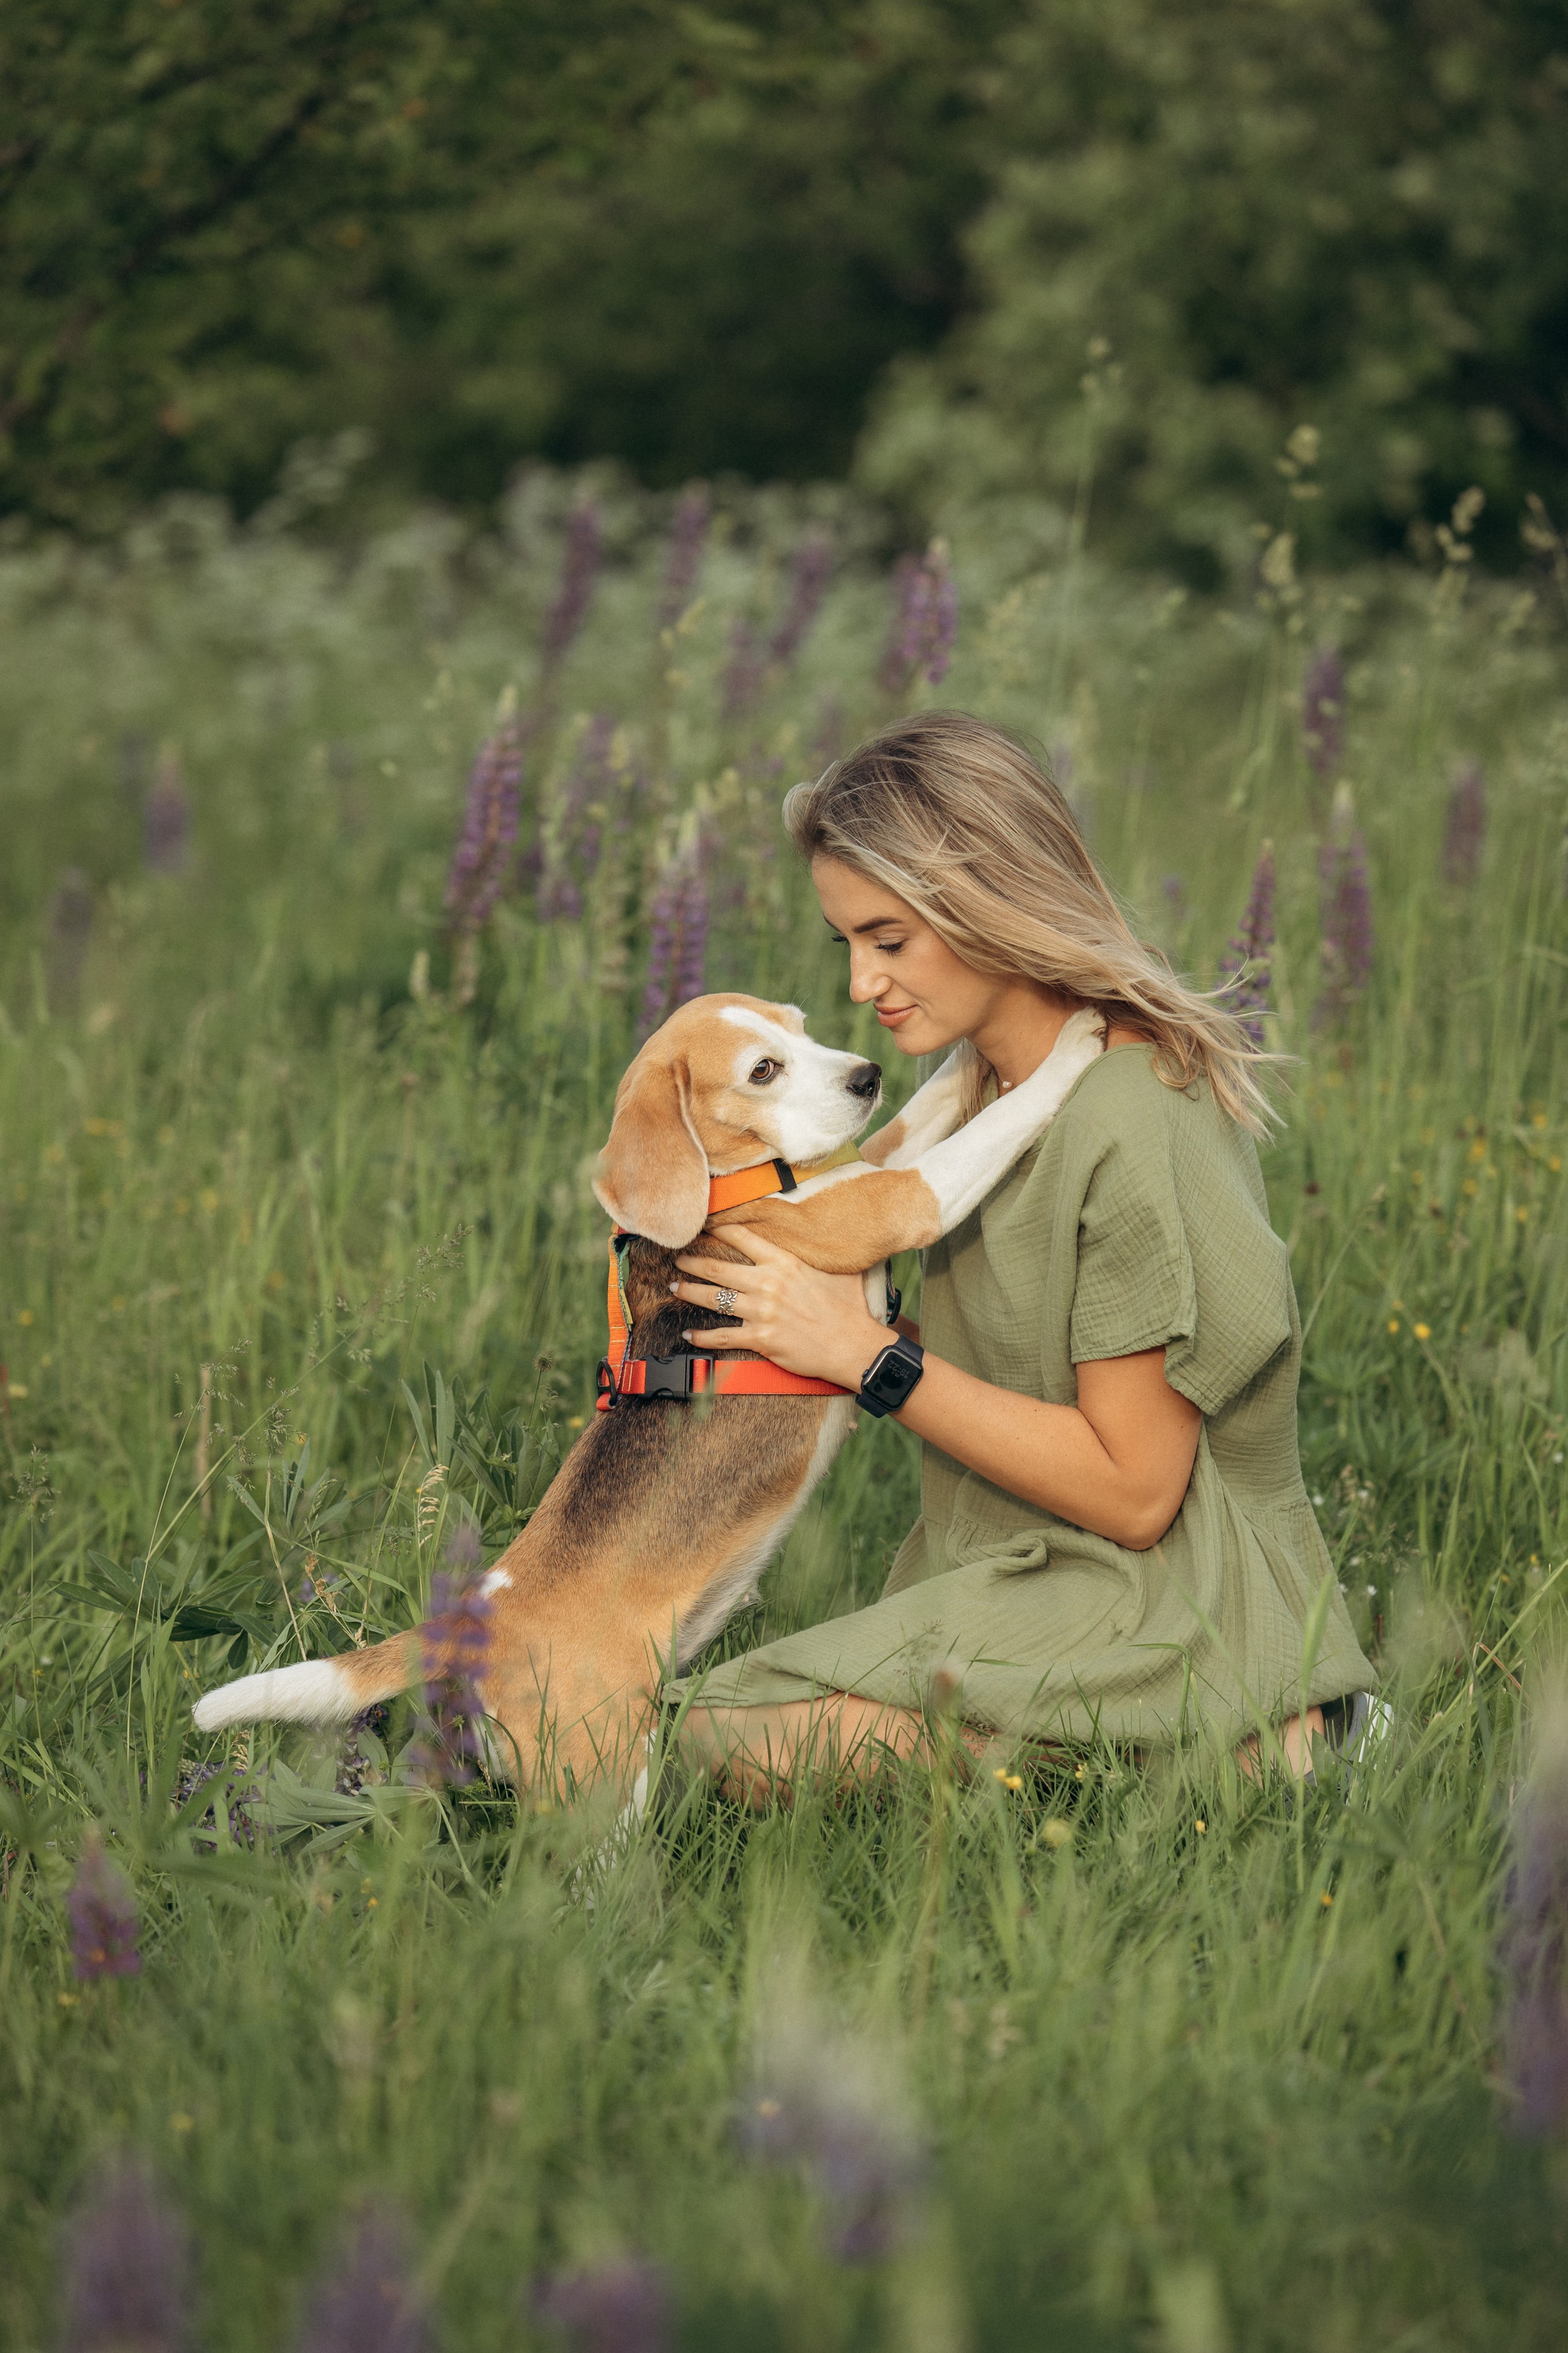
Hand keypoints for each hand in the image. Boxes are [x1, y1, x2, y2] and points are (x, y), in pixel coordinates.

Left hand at [670, 1223, 888, 1390]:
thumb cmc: (850, 1308)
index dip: (719, 1231)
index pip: (742, 1239)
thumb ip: (823, 1254)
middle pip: (718, 1268)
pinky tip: (687, 1334)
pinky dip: (701, 1336)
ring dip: (689, 1292)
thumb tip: (829, 1235)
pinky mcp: (760, 1339)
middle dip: (692, 1262)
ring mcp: (761, 1312)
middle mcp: (768, 1284)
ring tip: (674, 1287)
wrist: (853, 1345)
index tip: (704, 1228)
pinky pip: (722, 1337)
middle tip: (677, 1258)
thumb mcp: (839, 1269)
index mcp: (784, 1263)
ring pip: (713, 1299)